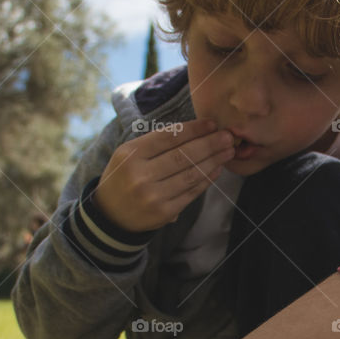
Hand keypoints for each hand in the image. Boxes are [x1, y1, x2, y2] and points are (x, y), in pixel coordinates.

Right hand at [95, 119, 234, 231]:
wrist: (110, 214)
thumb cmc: (125, 176)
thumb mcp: (129, 154)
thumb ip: (156, 143)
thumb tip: (197, 131)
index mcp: (130, 155)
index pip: (168, 137)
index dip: (193, 129)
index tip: (212, 124)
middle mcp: (140, 175)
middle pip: (183, 155)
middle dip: (210, 144)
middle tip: (228, 136)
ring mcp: (153, 196)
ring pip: (191, 174)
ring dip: (214, 161)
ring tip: (228, 151)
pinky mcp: (164, 213)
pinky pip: (191, 193)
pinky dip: (207, 179)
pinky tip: (217, 168)